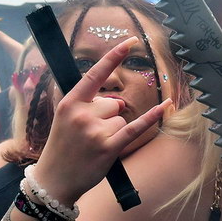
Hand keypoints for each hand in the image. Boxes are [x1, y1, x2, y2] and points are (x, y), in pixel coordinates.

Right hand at [34, 37, 170, 203]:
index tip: (130, 40)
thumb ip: (87, 104)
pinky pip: (136, 127)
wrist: (54, 180)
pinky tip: (167, 106)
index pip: (95, 74)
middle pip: (114, 103)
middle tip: (90, 135)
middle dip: (109, 117)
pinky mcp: (109, 147)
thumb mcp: (66, 119)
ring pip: (122, 118)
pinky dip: (152, 117)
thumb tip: (116, 102)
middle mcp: (82, 113)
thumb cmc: (63, 148)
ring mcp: (95, 131)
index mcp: (70, 102)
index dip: (114, 56)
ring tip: (95, 145)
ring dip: (115, 132)